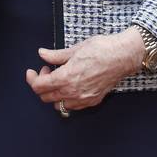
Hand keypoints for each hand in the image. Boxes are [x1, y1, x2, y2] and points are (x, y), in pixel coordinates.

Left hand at [25, 27, 144, 112]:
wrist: (123, 56)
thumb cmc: (101, 49)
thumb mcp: (75, 49)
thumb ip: (56, 55)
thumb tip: (42, 54)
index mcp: (66, 77)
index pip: (39, 87)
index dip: (32, 79)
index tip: (33, 71)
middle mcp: (73, 91)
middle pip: (46, 98)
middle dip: (42, 85)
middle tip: (48, 71)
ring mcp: (83, 99)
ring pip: (58, 105)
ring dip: (54, 94)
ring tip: (60, 79)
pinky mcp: (93, 101)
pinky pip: (73, 107)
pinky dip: (67, 99)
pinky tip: (71, 85)